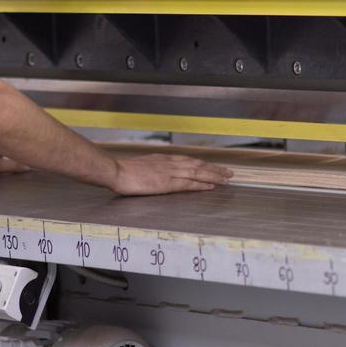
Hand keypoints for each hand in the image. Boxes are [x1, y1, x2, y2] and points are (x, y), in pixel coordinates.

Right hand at [109, 154, 232, 195]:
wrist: (116, 171)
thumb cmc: (125, 170)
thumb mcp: (142, 166)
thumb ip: (154, 168)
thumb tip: (159, 173)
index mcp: (164, 159)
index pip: (189, 161)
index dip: (204, 164)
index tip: (215, 167)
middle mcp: (170, 163)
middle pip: (198, 165)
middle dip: (215, 169)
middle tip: (229, 173)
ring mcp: (170, 172)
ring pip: (197, 173)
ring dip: (214, 175)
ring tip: (226, 179)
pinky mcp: (167, 183)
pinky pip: (188, 184)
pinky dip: (201, 184)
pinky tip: (211, 186)